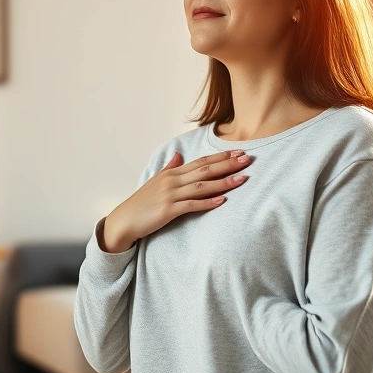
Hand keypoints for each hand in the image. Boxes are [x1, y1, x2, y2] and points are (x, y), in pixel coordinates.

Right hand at [100, 150, 252, 252]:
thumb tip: (178, 154)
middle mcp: (172, 180)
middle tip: (247, 159)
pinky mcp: (168, 210)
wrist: (124, 220)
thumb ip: (169, 167)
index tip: (238, 152)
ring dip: (224, 182)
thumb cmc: (141, 202)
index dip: (221, 157)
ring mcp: (170, 195)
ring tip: (242, 179)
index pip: (201, 161)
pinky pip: (191, 205)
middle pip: (205, 170)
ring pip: (202, 186)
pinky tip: (222, 201)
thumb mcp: (155, 181)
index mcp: (172, 172)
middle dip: (228, 165)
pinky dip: (208, 203)